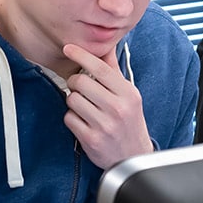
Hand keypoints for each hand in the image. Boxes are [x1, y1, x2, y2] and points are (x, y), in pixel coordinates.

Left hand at [62, 43, 152, 169]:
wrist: (133, 156)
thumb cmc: (129, 122)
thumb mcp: (129, 95)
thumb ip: (114, 70)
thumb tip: (105, 46)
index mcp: (128, 94)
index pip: (100, 68)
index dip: (81, 55)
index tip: (68, 48)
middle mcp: (117, 108)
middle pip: (80, 82)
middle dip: (74, 82)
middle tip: (79, 87)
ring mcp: (104, 125)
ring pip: (72, 100)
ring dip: (73, 102)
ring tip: (85, 107)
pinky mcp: (91, 140)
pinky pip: (69, 118)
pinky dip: (72, 118)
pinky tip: (83, 122)